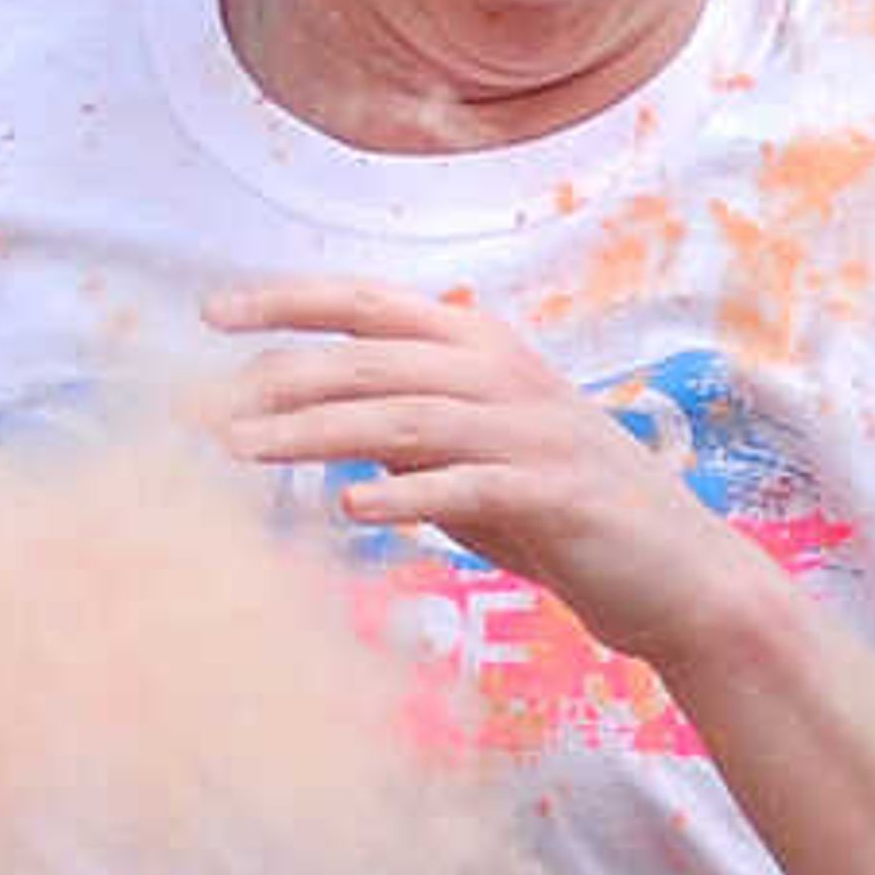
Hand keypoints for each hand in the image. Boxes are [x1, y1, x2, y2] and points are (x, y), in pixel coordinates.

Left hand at [204, 279, 764, 673]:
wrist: (674, 574)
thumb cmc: (561, 514)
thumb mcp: (473, 456)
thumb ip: (408, 429)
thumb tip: (321, 419)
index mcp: (481, 347)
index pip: (369, 305)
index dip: (289, 301)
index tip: (211, 314)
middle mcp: (504, 373)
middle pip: (372, 358)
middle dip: (278, 380)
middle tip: (199, 414)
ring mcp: (532, 430)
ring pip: (405, 415)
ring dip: (314, 433)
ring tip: (243, 454)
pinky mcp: (554, 492)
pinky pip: (465, 485)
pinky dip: (403, 495)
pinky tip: (349, 510)